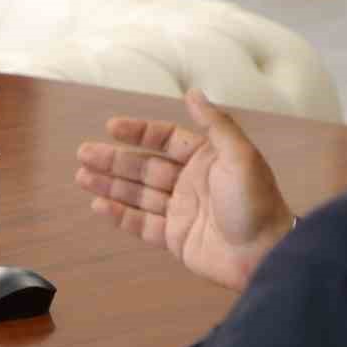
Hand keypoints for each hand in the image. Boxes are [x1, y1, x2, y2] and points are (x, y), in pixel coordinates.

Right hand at [75, 88, 292, 291]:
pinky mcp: (176, 238)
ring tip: (81, 176)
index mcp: (207, 159)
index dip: (139, 132)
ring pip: (138, 193)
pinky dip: (119, 214)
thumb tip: (193, 92)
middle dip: (114, 159)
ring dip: (110, 184)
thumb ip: (215, 124)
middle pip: (145, 166)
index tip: (111, 127)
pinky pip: (141, 223)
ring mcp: (182, 211)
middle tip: (83, 153)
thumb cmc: (257, 203)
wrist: (265, 254)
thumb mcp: (240, 155)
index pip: (166, 139)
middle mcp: (191, 182)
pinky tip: (98, 204)